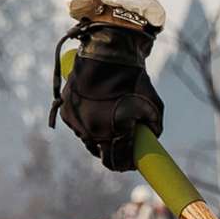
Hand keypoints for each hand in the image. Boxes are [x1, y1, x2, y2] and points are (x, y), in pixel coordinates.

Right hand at [52, 20, 163, 173]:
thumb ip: (153, 128)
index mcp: (114, 132)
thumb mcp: (153, 105)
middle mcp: (92, 131)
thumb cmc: (133, 79)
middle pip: (101, 154)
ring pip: (89, 140)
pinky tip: (97, 110)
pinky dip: (88, 122)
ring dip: (99, 137)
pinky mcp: (66, 110)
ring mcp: (76, 121)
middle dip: (113, 153)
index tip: (132, 164)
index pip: (118, 162)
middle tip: (123, 147)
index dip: (126, 165)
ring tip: (111, 121)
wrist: (107, 53)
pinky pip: (78, 125)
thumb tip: (150, 139)